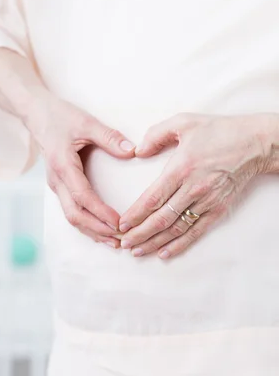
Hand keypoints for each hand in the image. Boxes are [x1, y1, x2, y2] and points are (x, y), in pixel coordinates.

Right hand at [26, 89, 135, 247]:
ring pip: (72, 217)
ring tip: (114, 242)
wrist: (37, 115)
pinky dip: (87, 224)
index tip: (119, 222)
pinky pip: (71, 211)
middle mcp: (57, 180)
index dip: (101, 212)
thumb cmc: (60, 117)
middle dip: (98, 229)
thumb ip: (109, 137)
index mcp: (63, 165)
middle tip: (121, 239)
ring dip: (92, 231)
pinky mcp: (59, 187)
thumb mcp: (86, 122)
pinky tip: (102, 231)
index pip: (83, 196)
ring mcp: (56, 185)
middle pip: (75, 214)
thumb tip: (132, 151)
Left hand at [119, 112, 272, 258]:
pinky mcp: (218, 209)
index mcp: (181, 169)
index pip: (153, 198)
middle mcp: (193, 189)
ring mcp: (206, 201)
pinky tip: (165, 253)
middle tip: (124, 243)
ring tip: (138, 251)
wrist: (254, 143)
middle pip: (161, 218)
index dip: (136, 214)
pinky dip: (180, 244)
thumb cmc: (218, 131)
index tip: (121, 224)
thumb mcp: (183, 122)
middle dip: (140, 234)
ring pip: (176, 228)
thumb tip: (138, 151)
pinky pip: (196, 231)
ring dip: (155, 242)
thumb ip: (156, 135)